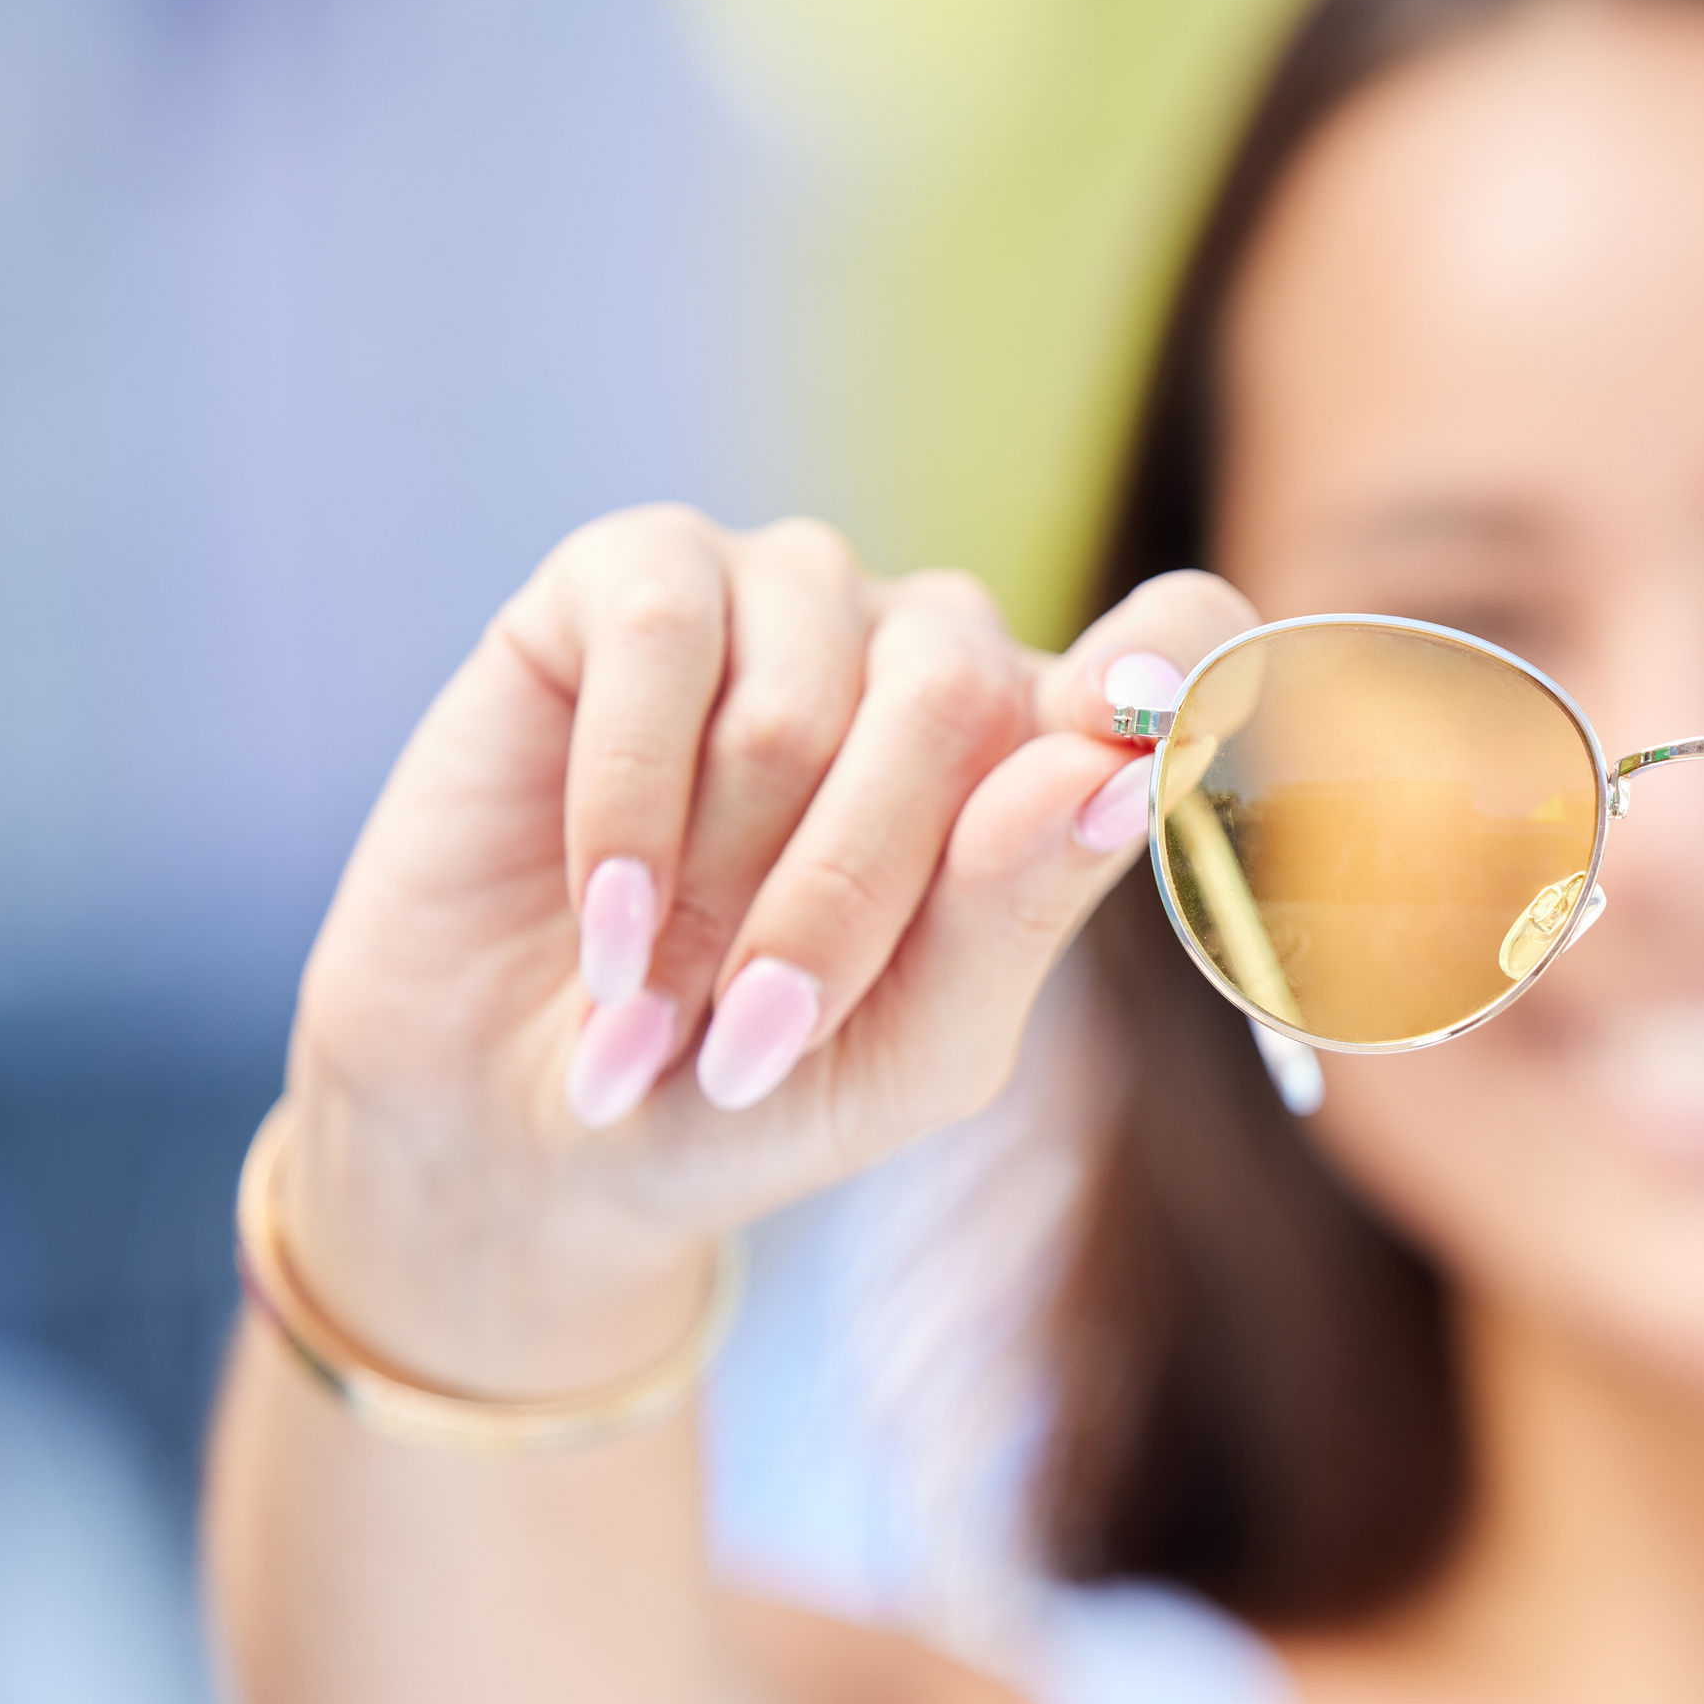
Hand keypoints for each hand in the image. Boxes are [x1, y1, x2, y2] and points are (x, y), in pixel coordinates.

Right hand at [278, 506, 1252, 1387]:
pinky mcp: (631, 576)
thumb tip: (1094, 767)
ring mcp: (786, 596)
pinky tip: (604, 914)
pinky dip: (626, 802)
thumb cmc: (745, 1091)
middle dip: (847, 895)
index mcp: (1040, 757)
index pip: (1183, 643)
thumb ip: (1014, 916)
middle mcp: (928, 652)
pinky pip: (661, 636)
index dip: (1181, 667)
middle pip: (963, 696)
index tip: (1128, 738)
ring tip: (651, 1000)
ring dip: (718, 881)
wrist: (520, 1126)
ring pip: (803, 694)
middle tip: (750, 1041)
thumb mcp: (909, 1052)